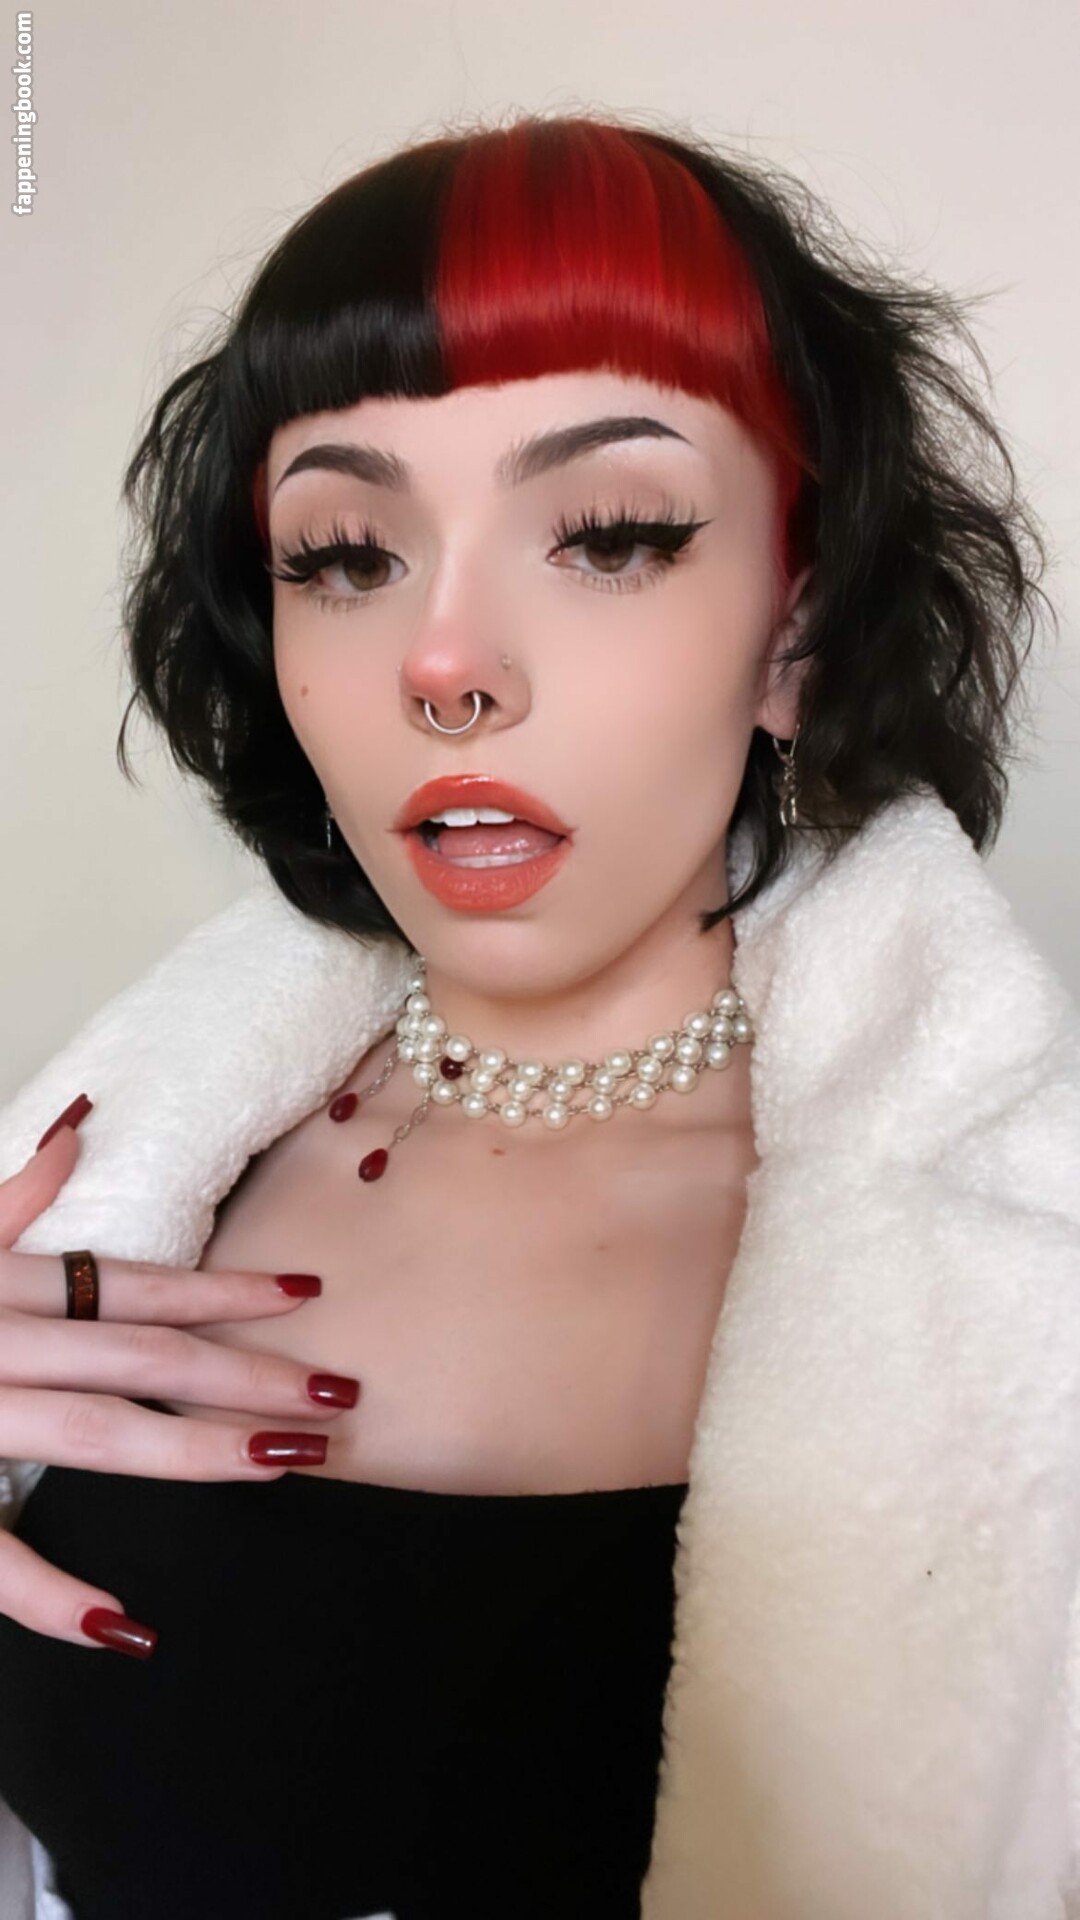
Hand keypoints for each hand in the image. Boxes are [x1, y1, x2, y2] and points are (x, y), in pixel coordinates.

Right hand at [0, 1114, 357, 1653]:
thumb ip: (6, 1196)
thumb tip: (78, 1125)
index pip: (131, 1280)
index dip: (223, 1286)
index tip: (306, 1295)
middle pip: (141, 1353)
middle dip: (246, 1372)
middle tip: (337, 1393)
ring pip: (94, 1433)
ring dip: (195, 1450)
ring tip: (285, 1463)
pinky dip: (54, 1596)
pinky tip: (127, 1624)